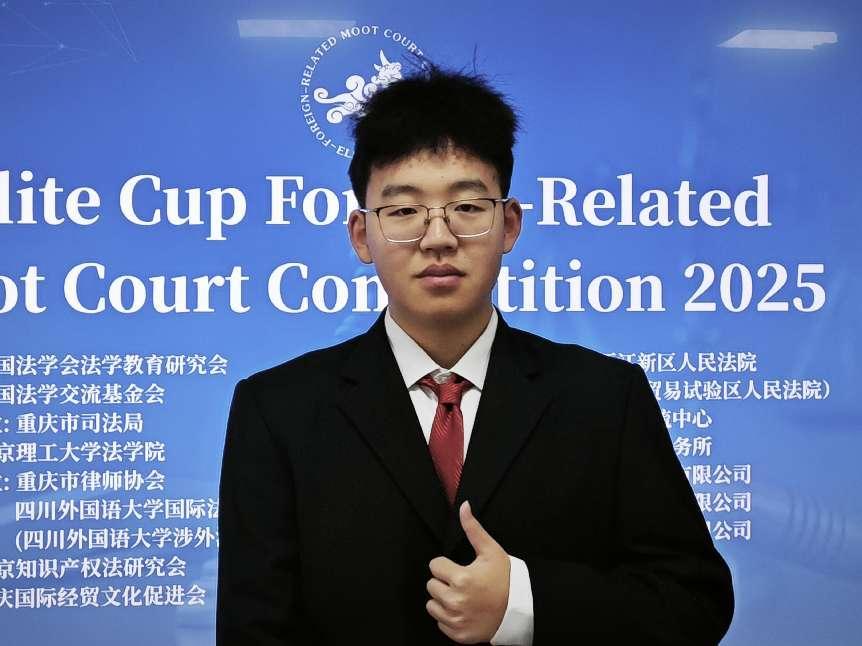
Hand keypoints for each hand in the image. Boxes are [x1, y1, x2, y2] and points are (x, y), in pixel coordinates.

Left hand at [426, 500, 510, 643]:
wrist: (520, 609)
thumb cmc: (505, 579)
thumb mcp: (490, 551)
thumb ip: (473, 528)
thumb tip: (463, 506)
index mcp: (461, 578)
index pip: (434, 566)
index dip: (446, 565)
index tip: (457, 568)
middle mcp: (456, 601)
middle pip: (431, 585)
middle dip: (444, 582)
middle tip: (461, 582)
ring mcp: (456, 619)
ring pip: (432, 605)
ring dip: (443, 600)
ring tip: (461, 596)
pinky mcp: (458, 634)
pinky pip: (440, 622)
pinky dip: (448, 617)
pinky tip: (464, 610)